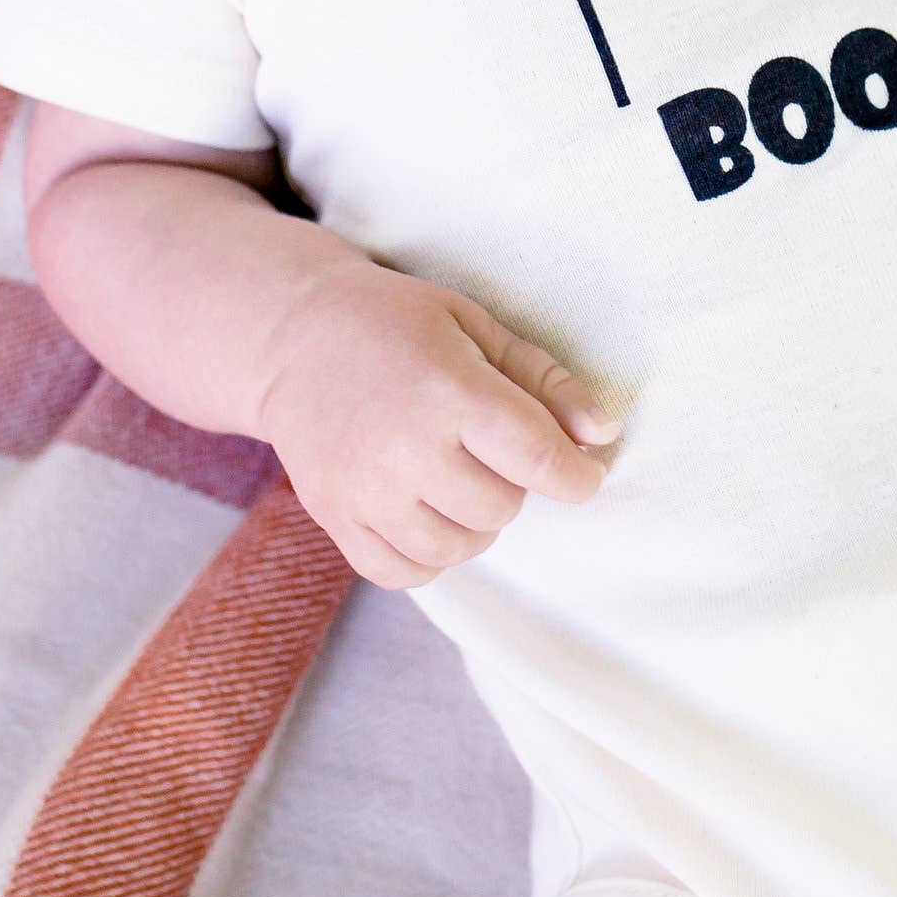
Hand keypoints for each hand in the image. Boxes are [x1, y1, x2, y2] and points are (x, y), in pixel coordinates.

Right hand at [254, 262, 618, 588]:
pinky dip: (429, 555)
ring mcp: (363, 489)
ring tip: (459, 479)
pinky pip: (404, 572)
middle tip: (489, 449)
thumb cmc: (397, 323)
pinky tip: (427, 513)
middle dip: (513, 483)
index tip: (585, 474)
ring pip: (458, 549)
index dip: (577, 475)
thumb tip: (603, 435)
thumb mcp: (475, 326)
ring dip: (475, 523)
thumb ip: (544, 380)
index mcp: (448, 389)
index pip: (537, 457)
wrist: (293, 335)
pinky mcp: (333, 517)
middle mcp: (404, 447)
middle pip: (502, 507)